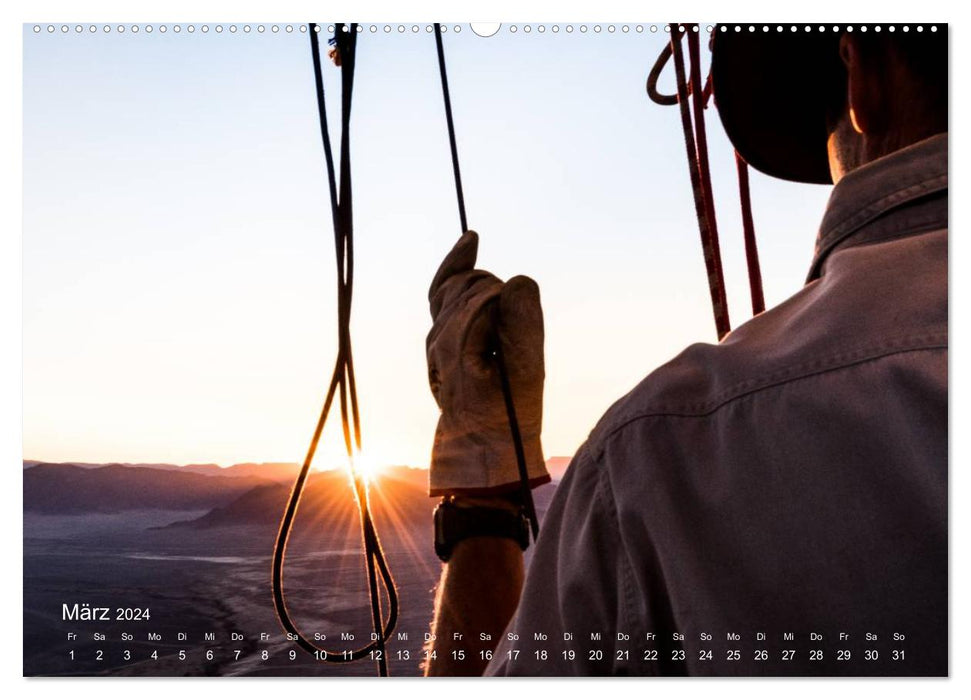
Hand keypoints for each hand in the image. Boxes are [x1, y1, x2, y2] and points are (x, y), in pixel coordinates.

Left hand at [426, 231, 548, 495]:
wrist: (481, 446)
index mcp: (454, 345)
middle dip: (498, 298)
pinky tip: (471, 241)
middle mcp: (438, 337)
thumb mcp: (525, 371)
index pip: (485, 298)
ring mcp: (435, 337)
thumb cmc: (507, 412)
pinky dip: (458, 265)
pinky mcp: (439, 337)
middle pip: (471, 287)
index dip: (510, 306)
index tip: (518, 333)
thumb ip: (523, 324)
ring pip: (459, 287)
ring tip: (501, 331)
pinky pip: (443, 290)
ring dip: (486, 292)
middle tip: (512, 341)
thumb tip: (518, 280)